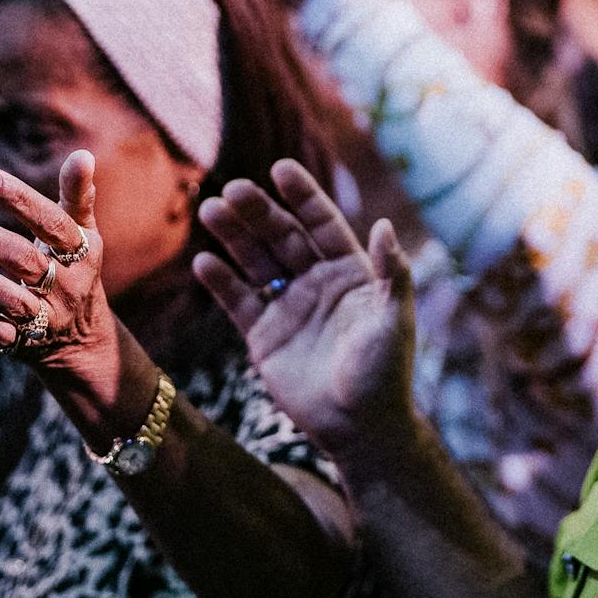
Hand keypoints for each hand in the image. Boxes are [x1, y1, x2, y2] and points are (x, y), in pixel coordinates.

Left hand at [0, 152, 115, 374]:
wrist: (84, 340)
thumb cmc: (75, 269)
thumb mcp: (83, 234)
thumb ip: (77, 196)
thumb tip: (83, 154)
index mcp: (81, 253)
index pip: (51, 222)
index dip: (20, 200)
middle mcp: (65, 286)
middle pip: (20, 258)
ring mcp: (44, 317)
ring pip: (5, 297)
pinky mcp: (22, 343)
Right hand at [193, 159, 417, 453]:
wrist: (359, 427)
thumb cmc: (385, 373)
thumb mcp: (394, 320)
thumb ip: (392, 273)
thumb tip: (384, 225)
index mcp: (351, 272)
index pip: (322, 224)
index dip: (303, 197)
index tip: (280, 169)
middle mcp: (317, 283)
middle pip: (283, 237)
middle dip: (259, 212)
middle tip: (233, 189)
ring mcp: (289, 307)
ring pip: (256, 262)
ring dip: (234, 236)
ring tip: (210, 210)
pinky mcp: (264, 336)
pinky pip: (239, 301)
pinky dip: (220, 281)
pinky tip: (203, 260)